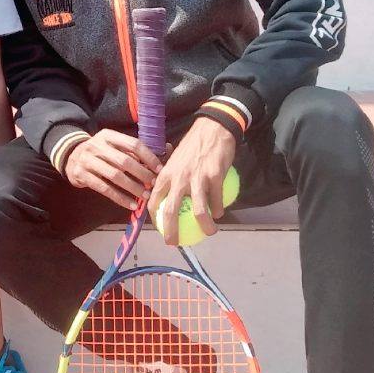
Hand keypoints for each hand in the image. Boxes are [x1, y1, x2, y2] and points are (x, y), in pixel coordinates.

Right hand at [64, 129, 162, 208]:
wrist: (71, 157)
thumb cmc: (100, 152)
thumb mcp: (113, 145)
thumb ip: (134, 149)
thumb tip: (165, 149)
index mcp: (108, 135)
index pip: (133, 144)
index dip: (148, 157)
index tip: (159, 169)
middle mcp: (97, 145)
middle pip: (124, 161)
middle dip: (142, 174)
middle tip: (153, 185)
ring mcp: (87, 160)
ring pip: (115, 176)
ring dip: (132, 187)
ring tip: (145, 196)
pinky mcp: (82, 175)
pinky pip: (104, 188)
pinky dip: (120, 198)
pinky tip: (131, 205)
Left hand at [148, 119, 236, 244]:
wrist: (213, 129)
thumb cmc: (192, 145)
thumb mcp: (174, 159)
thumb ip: (170, 176)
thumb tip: (166, 195)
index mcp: (165, 174)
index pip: (153, 200)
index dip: (154, 217)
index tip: (158, 227)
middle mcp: (178, 178)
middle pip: (171, 211)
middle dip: (171, 232)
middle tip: (175, 243)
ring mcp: (197, 178)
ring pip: (199, 211)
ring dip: (205, 226)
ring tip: (210, 232)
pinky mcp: (214, 177)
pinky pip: (217, 201)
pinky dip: (219, 210)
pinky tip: (220, 214)